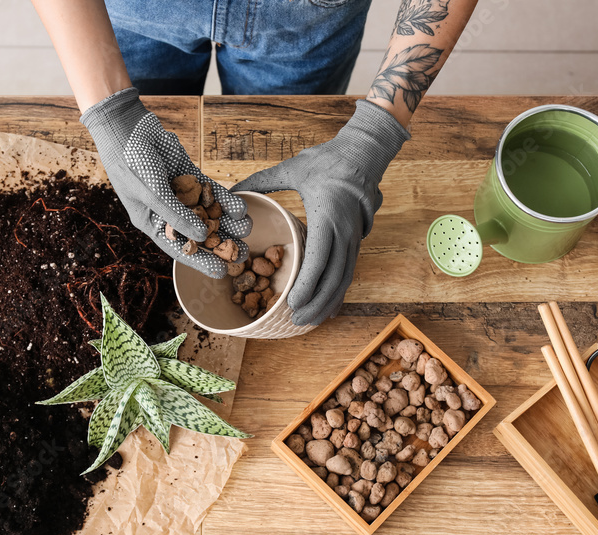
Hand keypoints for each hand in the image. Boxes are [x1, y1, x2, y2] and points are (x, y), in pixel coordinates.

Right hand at [81, 87, 250, 277]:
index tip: (221, 272)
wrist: (129, 126)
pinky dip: (225, 200)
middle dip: (220, 243)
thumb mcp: (152, 194)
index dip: (200, 261)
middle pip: (198, 233)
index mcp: (152, 222)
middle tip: (242, 254)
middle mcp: (167, 211)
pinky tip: (241, 208)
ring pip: (208, 213)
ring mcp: (180, 193)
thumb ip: (176, 215)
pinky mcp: (191, 176)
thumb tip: (202, 237)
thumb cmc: (131, 163)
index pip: (179, 248)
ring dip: (227, 222)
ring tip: (247, 229)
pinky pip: (211, 192)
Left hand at [232, 100, 409, 325]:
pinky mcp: (358, 240)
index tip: (293, 302)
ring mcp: (355, 237)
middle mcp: (345, 231)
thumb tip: (232, 190)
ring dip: (329, 302)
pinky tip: (330, 306)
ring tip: (312, 320)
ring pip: (345, 278)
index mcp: (328, 216)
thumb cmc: (328, 159)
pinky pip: (349, 271)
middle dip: (317, 302)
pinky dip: (339, 291)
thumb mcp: (293, 168)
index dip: (308, 283)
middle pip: (334, 276)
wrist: (365, 151)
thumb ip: (262, 181)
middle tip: (298, 320)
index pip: (320, 258)